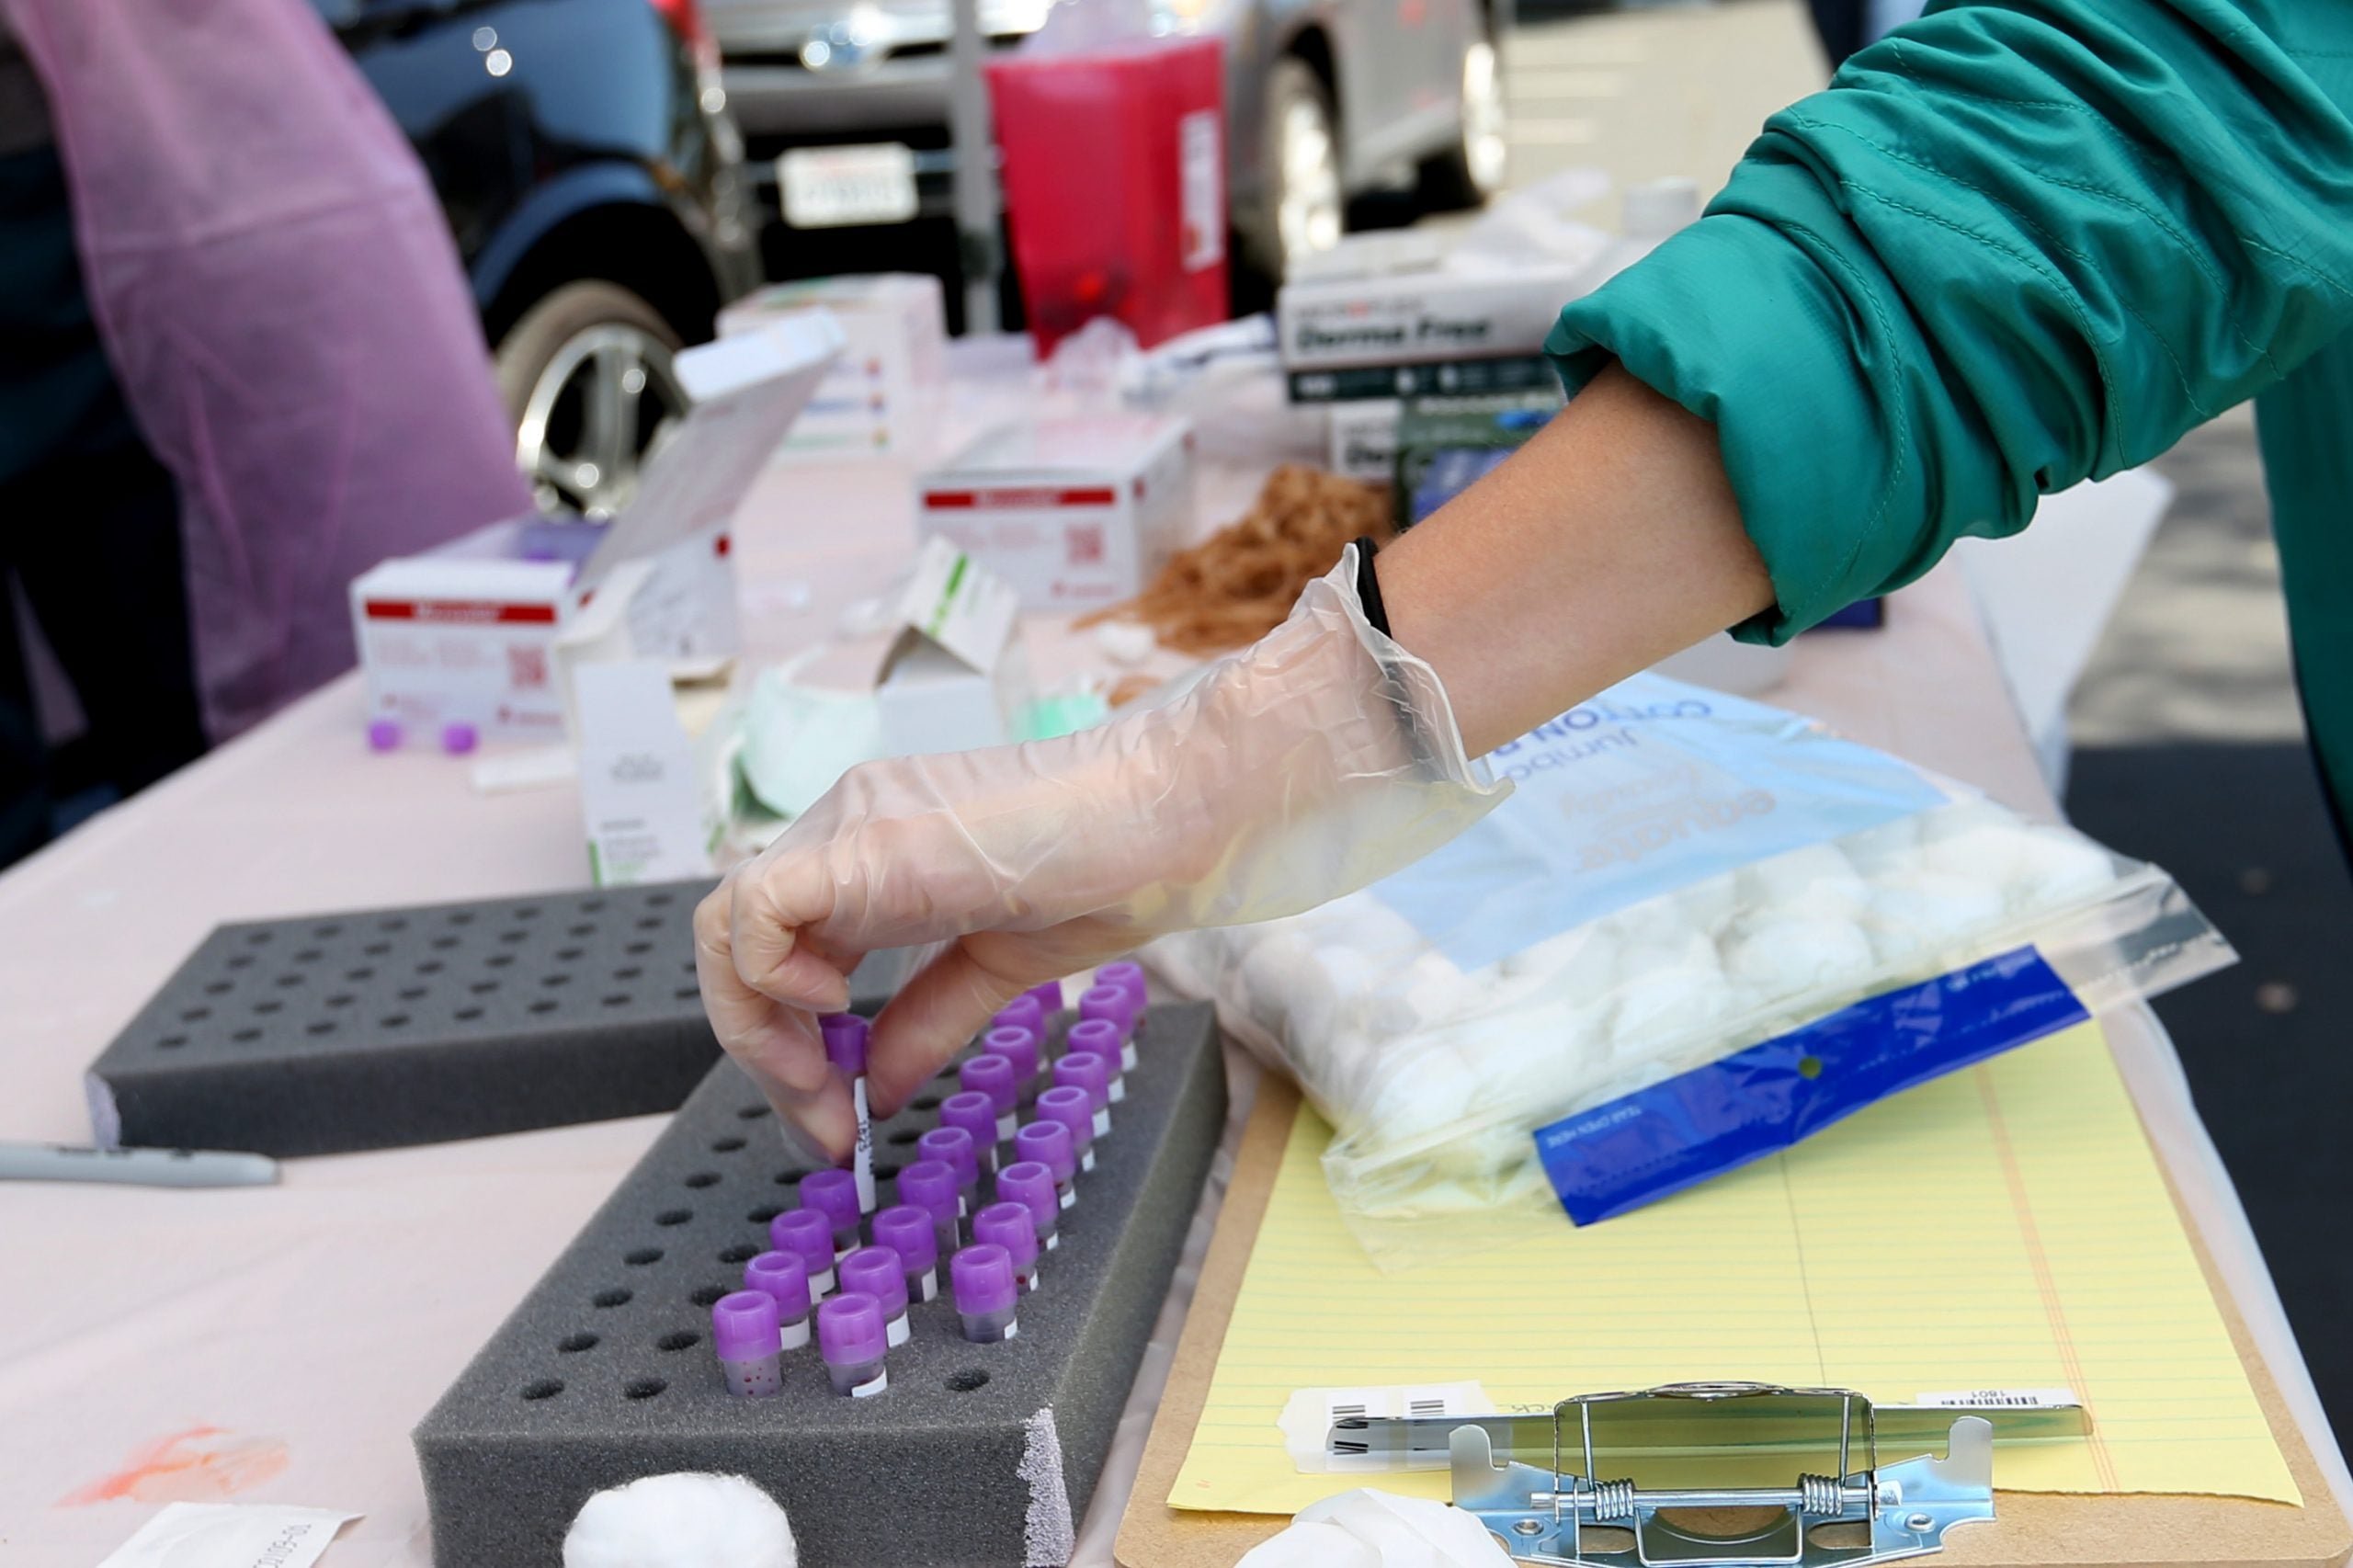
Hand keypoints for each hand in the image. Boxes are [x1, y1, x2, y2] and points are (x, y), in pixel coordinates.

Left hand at [695, 553, 1502, 1157]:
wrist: (1174, 816)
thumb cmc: (1118, 867)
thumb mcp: (998, 967)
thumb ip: (924, 1021)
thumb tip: (872, 1090)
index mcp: (875, 859)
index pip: (776, 948)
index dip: (784, 1045)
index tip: (832, 1118)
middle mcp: (847, 830)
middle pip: (734, 940)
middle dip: (763, 1052)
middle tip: (819, 1125)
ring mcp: (850, 826)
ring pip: (726, 925)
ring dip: (758, 1027)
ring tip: (822, 1086)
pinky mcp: (866, 841)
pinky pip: (757, 910)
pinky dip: (772, 980)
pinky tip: (836, 1015)